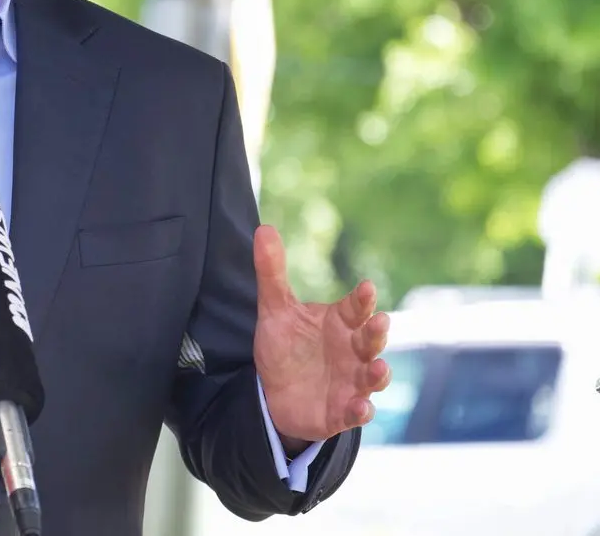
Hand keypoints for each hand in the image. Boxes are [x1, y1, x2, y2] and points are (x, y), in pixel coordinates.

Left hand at [253, 224, 390, 445]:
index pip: (356, 308)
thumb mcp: (275, 309)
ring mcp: (352, 382)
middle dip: (377, 332)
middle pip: (371, 339)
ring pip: (372, 377)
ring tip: (377, 368)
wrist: (275, 393)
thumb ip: (272, 272)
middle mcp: (353, 351)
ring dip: (378, 373)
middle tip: (379, 322)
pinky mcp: (342, 412)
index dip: (362, 299)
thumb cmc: (285, 346)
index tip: (365, 288)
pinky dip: (361, 411)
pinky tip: (360, 408)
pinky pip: (356, 413)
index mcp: (340, 323)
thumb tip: (263, 228)